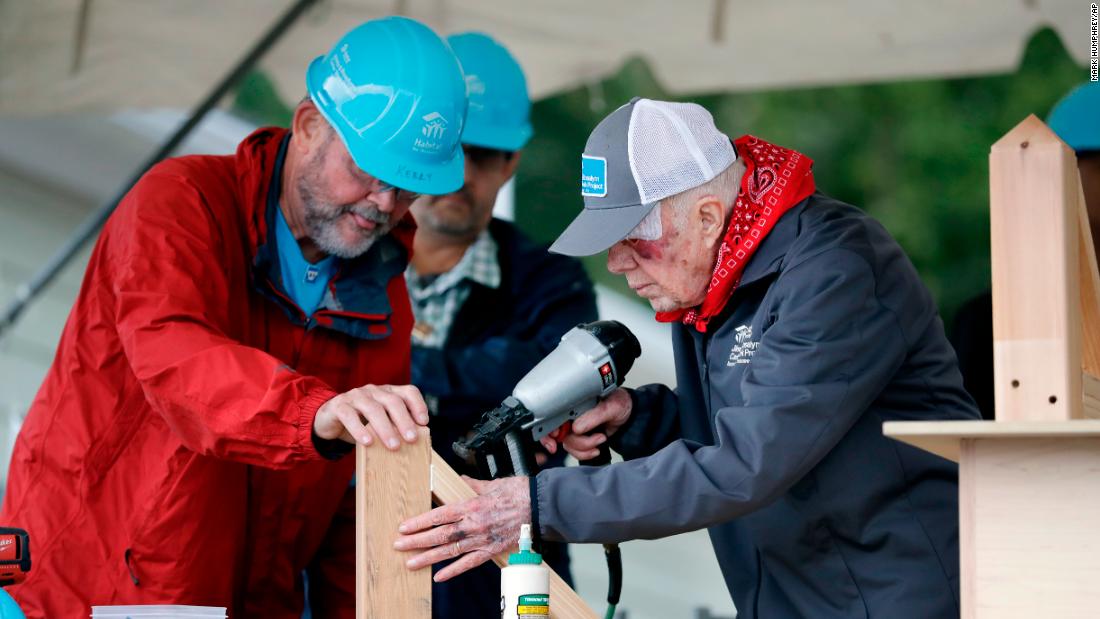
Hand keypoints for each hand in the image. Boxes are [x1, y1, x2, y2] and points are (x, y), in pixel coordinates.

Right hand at [313, 384, 428, 448]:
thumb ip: (395, 428)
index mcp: (388, 393)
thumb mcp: (380, 424)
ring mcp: (356, 396)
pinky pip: (350, 416)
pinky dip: (359, 429)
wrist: (328, 420)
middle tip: (412, 439)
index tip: (424, 422)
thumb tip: (416, 444)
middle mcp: (374, 391)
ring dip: (385, 428)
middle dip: (404, 421)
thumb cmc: (361, 424)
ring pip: (373, 408)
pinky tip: (367, 442)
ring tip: (393, 446)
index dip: (418, 405)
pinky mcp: (339, 405)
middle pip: (393, 401)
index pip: (408, 392)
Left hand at [394, 476, 529, 581]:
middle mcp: (473, 525)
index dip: (419, 522)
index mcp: (471, 506)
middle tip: (399, 546)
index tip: (404, 527)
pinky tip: (439, 576)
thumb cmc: (519, 493)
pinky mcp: (491, 550)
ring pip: (449, 551)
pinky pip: (469, 563)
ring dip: (428, 557)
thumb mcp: (493, 483)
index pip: (438, 515)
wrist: (540, 507)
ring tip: (411, 563)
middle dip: (417, 541)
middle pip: (439, 535)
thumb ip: (473, 485)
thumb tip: (463, 481)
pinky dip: (454, 571)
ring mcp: (481, 539)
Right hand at [541, 388, 631, 459]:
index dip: (549, 428)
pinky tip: (597, 448)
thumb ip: (594, 415)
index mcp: (574, 404)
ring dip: (585, 447)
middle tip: (583, 445)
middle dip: (572, 443)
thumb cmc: (620, 404)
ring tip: (600, 438)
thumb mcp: (610, 406)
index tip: (556, 436)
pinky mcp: (582, 439)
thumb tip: (577, 427)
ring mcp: (576, 429)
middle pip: (558, 434)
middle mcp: (571, 416)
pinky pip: (577, 452)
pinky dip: (587, 453)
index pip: (552, 415)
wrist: (630, 415)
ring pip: (568, 445)